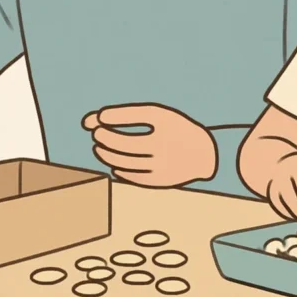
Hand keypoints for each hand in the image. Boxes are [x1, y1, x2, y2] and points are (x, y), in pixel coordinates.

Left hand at [83, 104, 216, 187]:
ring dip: (106, 154)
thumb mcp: (157, 115)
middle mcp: (163, 148)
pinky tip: (114, 163)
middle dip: (104, 138)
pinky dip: (118, 170)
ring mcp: (161, 167)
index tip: (99, 118)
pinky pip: (131, 177)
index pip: (129, 120)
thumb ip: (124, 114)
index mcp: (164, 126)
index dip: (108, 119)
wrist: (205, 154)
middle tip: (97, 133)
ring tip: (100, 147)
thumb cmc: (176, 129)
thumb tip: (91, 119)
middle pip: (122, 145)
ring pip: (123, 162)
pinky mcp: (159, 182)